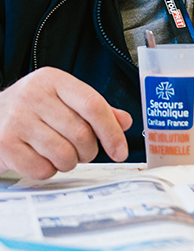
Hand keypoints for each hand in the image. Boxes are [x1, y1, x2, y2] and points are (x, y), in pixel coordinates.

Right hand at [0, 68, 131, 178]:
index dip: (112, 131)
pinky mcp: (5, 144)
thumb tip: (124, 122)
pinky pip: (42, 169)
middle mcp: (33, 96)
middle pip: (81, 133)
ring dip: (70, 162)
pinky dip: (48, 171)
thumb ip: (94, 109)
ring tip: (62, 154)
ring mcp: (16, 120)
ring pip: (63, 154)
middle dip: (90, 151)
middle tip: (84, 151)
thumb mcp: (62, 99)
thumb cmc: (31, 110)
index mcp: (53, 80)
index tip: (121, 151)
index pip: (93, 105)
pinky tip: (42, 159)